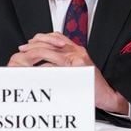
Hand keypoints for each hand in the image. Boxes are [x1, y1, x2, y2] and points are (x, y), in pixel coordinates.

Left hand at [8, 32, 128, 114]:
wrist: (107, 94)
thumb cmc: (92, 85)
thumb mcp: (78, 70)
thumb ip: (63, 64)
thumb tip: (44, 65)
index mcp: (77, 49)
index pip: (57, 36)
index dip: (41, 38)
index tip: (30, 43)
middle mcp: (77, 50)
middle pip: (51, 41)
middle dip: (34, 44)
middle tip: (23, 49)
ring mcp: (77, 57)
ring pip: (50, 51)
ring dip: (35, 53)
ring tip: (25, 57)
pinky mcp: (77, 66)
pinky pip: (56, 63)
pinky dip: (44, 64)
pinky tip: (36, 68)